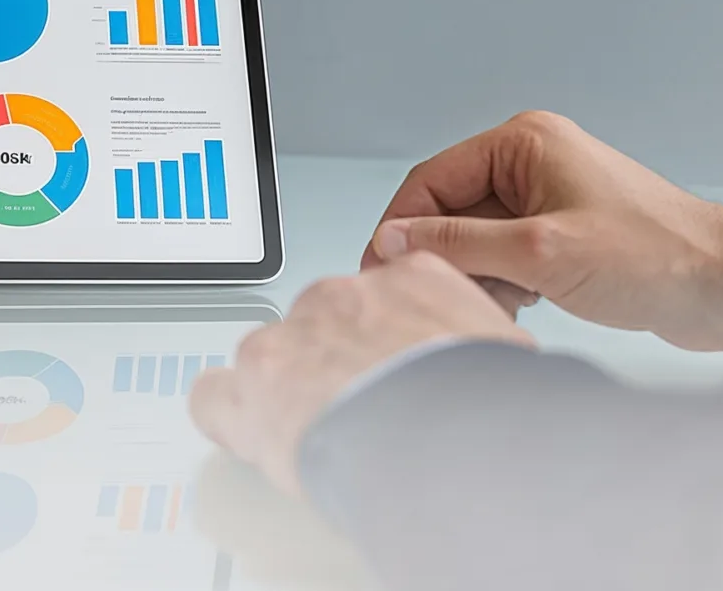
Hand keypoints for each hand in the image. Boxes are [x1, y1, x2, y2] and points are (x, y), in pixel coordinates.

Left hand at [189, 255, 530, 493]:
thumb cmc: (491, 405)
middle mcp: (343, 295)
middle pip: (321, 326)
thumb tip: (491, 363)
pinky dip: (230, 421)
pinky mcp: (252, 382)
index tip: (385, 369)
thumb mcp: (507, 353)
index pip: (379, 294)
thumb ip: (477, 340)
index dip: (380, 340)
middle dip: (334, 367)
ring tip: (320, 439)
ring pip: (268, 358)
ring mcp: (290, 334)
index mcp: (412, 279)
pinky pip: (215, 396)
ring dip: (287, 394)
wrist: (454, 438)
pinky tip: (256, 442)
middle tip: (361, 415)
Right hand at [365, 110, 722, 351]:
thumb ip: (458, 244)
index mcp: (524, 144)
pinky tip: (526, 306)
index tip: (382, 271)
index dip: (401, 226)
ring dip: (479, 276)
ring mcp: (549, 197)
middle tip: (444, 298)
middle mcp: (533, 162)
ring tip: (505, 303)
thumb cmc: (653, 257)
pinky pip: (508, 256)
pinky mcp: (565, 232)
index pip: (432, 179)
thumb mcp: (540, 252)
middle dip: (447, 259)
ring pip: (478, 239)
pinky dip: (506, 284)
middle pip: (452, 211)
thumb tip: (394, 239)